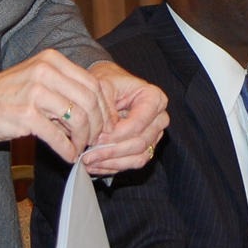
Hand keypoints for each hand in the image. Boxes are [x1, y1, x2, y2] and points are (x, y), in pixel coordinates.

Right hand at [0, 49, 107, 160]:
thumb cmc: (4, 95)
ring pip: (78, 118)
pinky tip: (68, 156)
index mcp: (52, 60)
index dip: (104, 107)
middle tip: (95, 139)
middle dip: (97, 125)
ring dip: (83, 139)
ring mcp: (36, 92)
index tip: (106, 124)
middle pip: (90, 101)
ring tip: (80, 148)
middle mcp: (45, 71)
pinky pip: (58, 136)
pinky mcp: (26, 114)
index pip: (93, 83)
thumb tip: (95, 115)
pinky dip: (67, 149)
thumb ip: (64, 91)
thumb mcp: (37, 81)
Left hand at [77, 61, 169, 176]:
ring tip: (89, 161)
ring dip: (112, 162)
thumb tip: (106, 132)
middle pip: (140, 143)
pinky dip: (113, 166)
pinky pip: (133, 162)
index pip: (138, 123)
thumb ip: (106, 107)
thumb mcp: (103, 85)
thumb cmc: (108, 81)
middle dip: (112, 151)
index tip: (97, 138)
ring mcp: (154, 135)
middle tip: (88, 154)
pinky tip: (95, 165)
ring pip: (138, 157)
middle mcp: (159, 118)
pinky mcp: (146, 147)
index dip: (117, 134)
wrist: (109, 85)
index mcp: (154, 98)